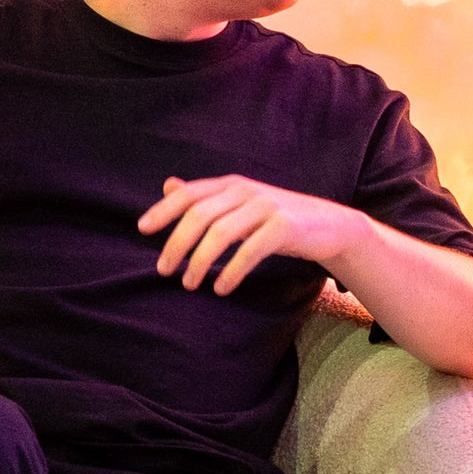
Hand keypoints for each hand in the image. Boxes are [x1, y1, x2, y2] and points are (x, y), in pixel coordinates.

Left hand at [137, 174, 372, 293]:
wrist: (329, 225)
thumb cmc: (277, 219)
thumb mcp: (240, 204)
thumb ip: (206, 198)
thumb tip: (168, 186)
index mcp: (231, 185)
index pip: (190, 194)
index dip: (164, 210)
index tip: (143, 230)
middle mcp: (246, 191)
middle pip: (199, 215)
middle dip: (176, 244)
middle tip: (163, 270)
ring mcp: (266, 207)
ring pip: (220, 233)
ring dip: (199, 262)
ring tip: (189, 284)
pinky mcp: (284, 227)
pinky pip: (249, 251)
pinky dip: (231, 272)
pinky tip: (222, 288)